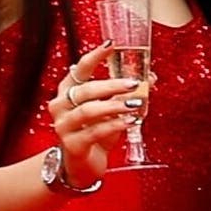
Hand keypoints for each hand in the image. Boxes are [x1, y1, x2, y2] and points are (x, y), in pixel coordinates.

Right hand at [43, 44, 134, 186]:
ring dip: (115, 105)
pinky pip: (95, 131)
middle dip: (111, 85)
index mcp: (68, 91)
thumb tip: (150, 77)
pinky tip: (129, 121)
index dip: (94, 56)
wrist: (82, 165)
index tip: (111, 45)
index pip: (79, 69)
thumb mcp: (110, 110)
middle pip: (86, 89)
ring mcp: (63, 125)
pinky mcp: (72, 144)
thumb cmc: (95, 132)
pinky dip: (114, 125)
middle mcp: (61, 106)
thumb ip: (125, 94)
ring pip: (89, 110)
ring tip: (135, 104)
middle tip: (134, 83)